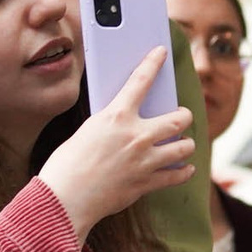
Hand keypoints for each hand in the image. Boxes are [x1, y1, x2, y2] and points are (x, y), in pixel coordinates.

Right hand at [38, 44, 196, 236]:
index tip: (161, 52)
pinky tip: (184, 168)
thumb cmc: (67, 165)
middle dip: (184, 115)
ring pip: (184, 146)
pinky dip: (183, 171)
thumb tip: (125, 121)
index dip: (153, 63)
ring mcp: (145, 160)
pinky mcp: (147, 183)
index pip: (140, 81)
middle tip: (181, 116)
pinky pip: (177, 175)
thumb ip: (111, 124)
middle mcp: (136, 136)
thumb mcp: (87, 132)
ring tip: (183, 143)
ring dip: (186, 144)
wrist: (65, 199)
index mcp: (116, 117)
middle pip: (179, 118)